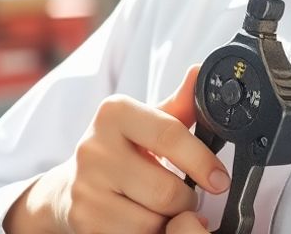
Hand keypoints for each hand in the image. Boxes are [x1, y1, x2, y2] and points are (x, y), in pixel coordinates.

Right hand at [6, 65, 228, 233]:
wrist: (70, 188)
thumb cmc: (121, 152)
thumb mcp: (148, 124)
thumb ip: (180, 104)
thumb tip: (200, 71)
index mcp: (114, 113)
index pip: (171, 135)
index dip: (203, 162)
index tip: (220, 180)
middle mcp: (93, 148)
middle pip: (167, 189)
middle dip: (185, 199)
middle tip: (183, 197)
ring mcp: (85, 188)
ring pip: (153, 221)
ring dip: (167, 220)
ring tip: (160, 209)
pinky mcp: (85, 223)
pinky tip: (142, 222)